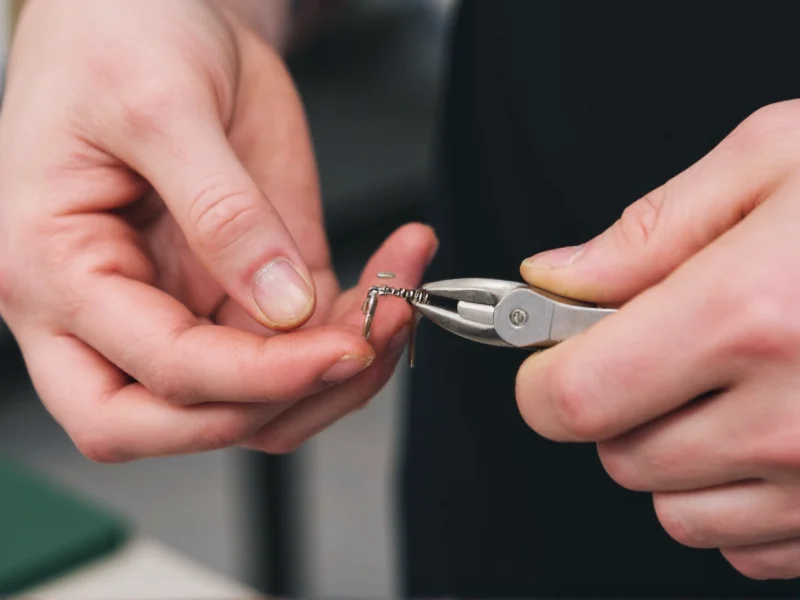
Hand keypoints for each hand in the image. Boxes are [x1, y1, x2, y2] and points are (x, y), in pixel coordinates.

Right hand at [0, 0, 436, 460]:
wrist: (155, 11)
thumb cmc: (119, 38)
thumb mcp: (160, 106)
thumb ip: (220, 213)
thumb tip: (277, 306)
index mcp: (56, 271)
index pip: (155, 371)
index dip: (252, 376)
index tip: (333, 348)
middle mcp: (112, 309)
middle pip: (185, 421)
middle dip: (284, 402)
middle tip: (360, 347)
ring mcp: (182, 305)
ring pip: (253, 401)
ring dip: (334, 375)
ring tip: (397, 301)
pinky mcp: (242, 289)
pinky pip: (296, 344)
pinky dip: (354, 327)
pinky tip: (393, 273)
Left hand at [515, 100, 799, 579]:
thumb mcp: (775, 163)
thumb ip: (649, 232)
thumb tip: (556, 278)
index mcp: (749, 315)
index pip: (575, 398)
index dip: (544, 379)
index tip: (552, 355)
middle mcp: (792, 418)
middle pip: (620, 457)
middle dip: (619, 408)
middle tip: (666, 352)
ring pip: (681, 512)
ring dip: (680, 456)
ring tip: (735, 388)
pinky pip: (749, 545)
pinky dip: (741, 498)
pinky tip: (778, 431)